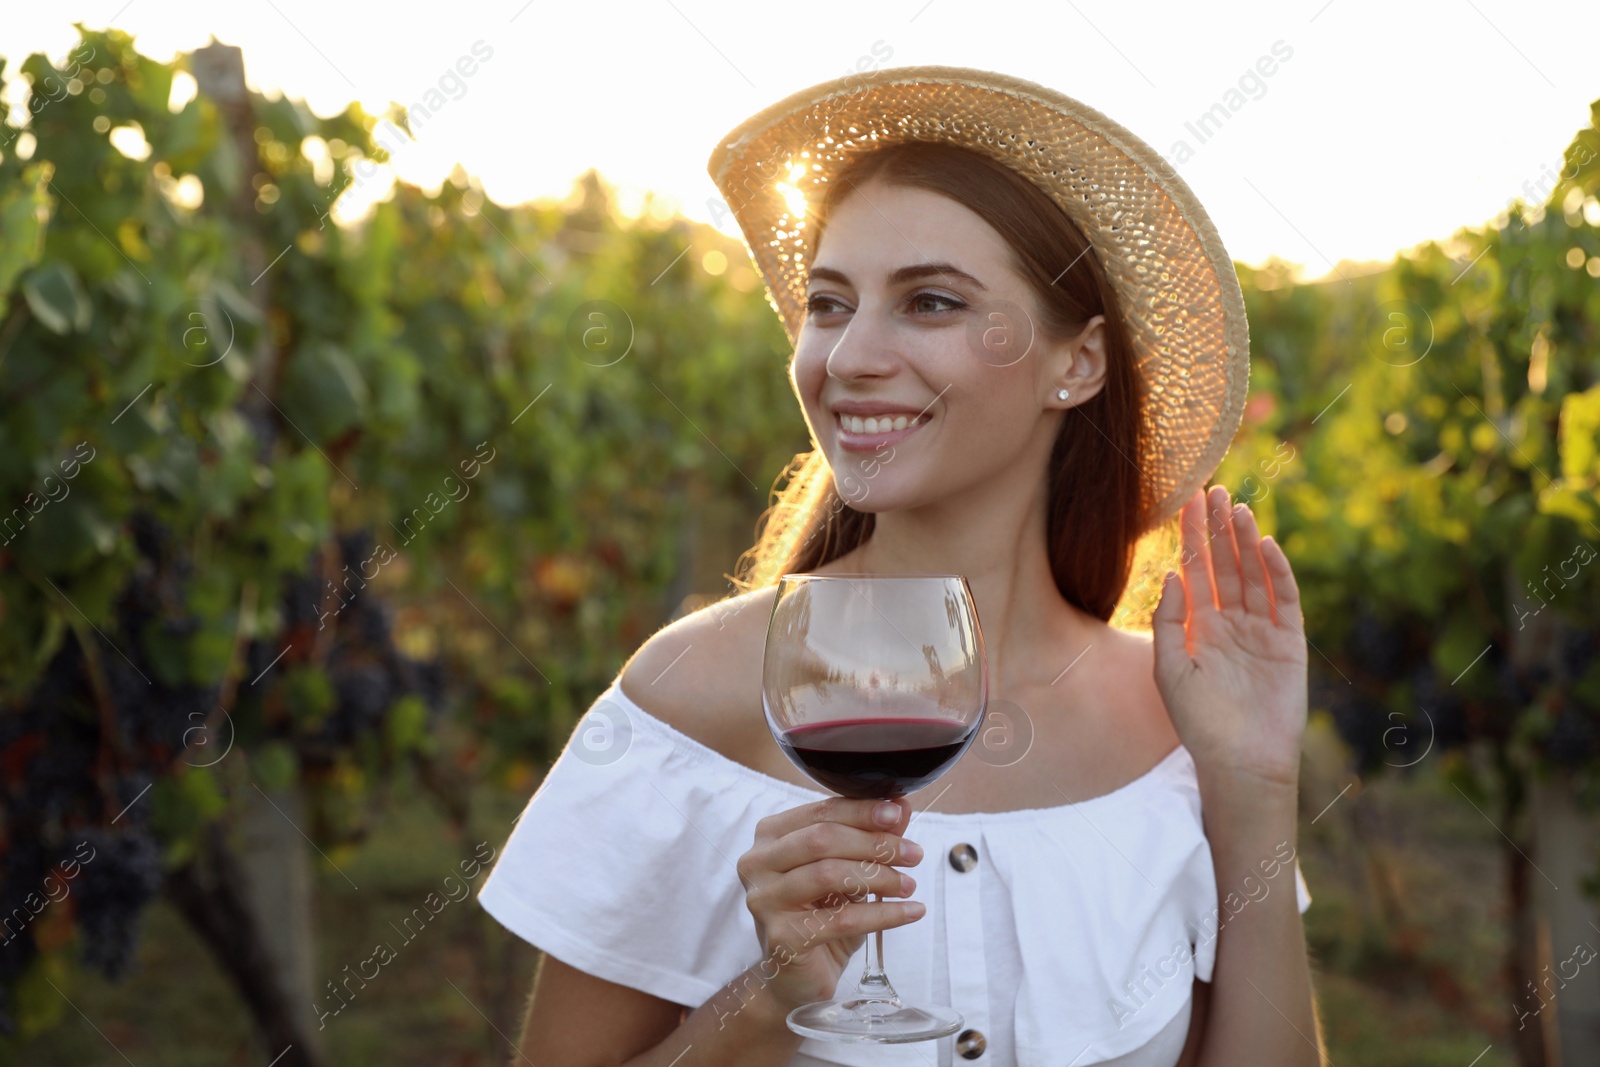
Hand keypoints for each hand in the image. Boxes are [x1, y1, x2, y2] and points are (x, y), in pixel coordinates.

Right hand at [735, 795, 924, 1013]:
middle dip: (875, 844)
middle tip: (913, 854)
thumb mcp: (847, 870)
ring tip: (909, 885)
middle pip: (823, 839)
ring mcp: (765, 900)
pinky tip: (909, 912)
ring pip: (829, 875)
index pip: (821, 811)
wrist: (795, 977)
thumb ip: (869, 836)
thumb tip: (901, 805)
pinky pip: (842, 919)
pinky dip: (883, 913)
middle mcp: (758, 863)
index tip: (899, 814)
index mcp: (770, 836)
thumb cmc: (820, 916)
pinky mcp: (781, 937)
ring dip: (880, 877)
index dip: (863, 811)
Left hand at [1151, 485, 1308, 795]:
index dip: (1192, 537)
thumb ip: (1168, 622)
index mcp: (1199, 628)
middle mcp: (1230, 623)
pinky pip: (1284, 600)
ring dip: (1246, 542)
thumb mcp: (1169, 670)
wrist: (1240, 761)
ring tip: (1239, 508)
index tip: (1188, 502)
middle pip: (1225, 565)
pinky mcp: (1289, 643)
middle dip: (1219, 529)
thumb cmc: (1199, 723)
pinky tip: (1265, 547)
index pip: (1195, 571)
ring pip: (1253, 576)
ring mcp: (1261, 631)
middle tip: (1215, 490)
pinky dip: (1277, 573)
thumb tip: (1173, 574)